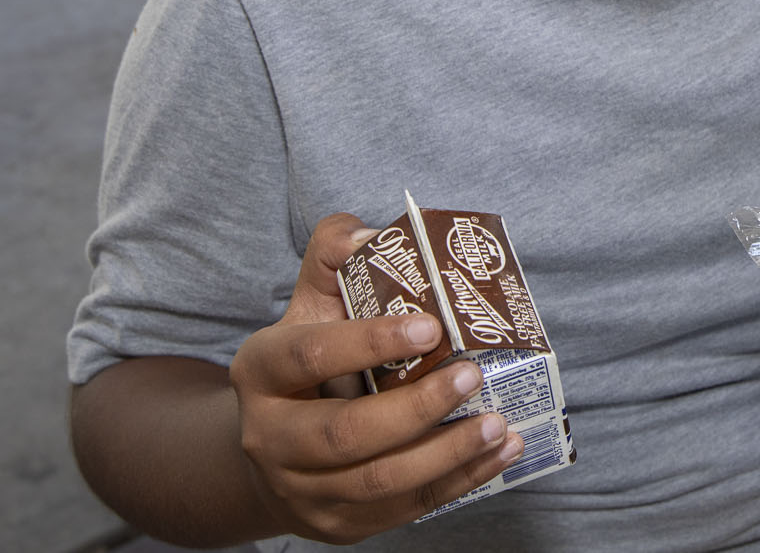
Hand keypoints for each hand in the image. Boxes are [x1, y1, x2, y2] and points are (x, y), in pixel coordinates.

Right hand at [228, 213, 523, 542]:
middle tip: (473, 375)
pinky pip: (403, 509)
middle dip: (417, 409)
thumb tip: (371, 234)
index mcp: (259, 371)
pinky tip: (499, 454)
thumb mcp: (309, 303)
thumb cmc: (308, 361)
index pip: (309, 356)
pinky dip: (458, 482)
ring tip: (499, 424)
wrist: (276, 447)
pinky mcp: (337, 525)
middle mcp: (269, 437)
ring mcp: (301, 489)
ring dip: (447, 454)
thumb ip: (332, 256)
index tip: (433, 325)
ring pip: (378, 481)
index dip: (369, 341)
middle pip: (345, 434)